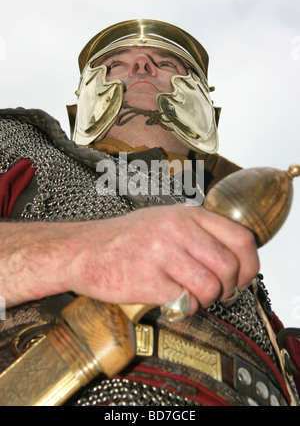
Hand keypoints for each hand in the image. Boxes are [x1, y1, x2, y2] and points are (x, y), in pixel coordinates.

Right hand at [69, 203, 259, 313]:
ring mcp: (164, 254)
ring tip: (189, 297)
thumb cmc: (124, 238)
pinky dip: (184, 308)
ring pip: (210, 287)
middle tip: (215, 293)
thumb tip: (232, 258)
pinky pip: (186, 302)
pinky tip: (171, 301)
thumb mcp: (165, 219)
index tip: (241, 278)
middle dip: (227, 288)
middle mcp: (178, 230)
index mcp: (187, 215)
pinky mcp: (149, 280)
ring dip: (204, 300)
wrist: (84, 250)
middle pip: (229, 267)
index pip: (241, 238)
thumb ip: (199, 232)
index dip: (249, 265)